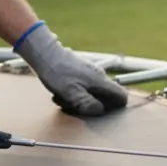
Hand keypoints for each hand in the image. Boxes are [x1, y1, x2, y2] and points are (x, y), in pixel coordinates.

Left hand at [13, 22, 127, 115]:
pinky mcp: (82, 71)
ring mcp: (91, 73)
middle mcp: (100, 76)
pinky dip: (74, 93)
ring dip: (79, 100)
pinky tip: (60, 93)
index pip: (122, 96)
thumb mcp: (71, 93)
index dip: (115, 107)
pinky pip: (83, 87)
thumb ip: (88, 104)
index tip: (98, 111)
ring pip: (92, 93)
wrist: (44, 53)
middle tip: (73, 105)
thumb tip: (101, 110)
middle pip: (105, 98)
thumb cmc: (57, 73)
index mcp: (101, 81)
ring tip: (63, 98)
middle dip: (91, 105)